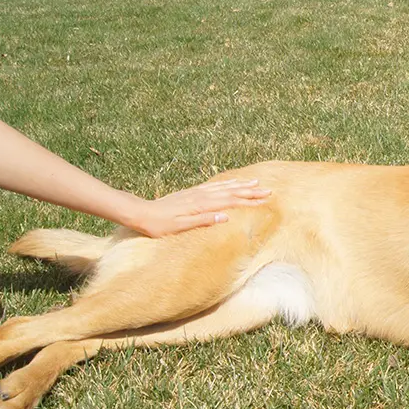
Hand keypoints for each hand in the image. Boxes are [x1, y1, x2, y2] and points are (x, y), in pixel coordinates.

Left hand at [121, 178, 271, 236]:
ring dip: (240, 185)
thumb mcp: (180, 226)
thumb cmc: (159, 224)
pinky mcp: (191, 193)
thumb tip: (225, 217)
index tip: (265, 200)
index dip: (249, 201)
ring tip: (255, 183)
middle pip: (231, 192)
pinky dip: (226, 183)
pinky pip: (213, 186)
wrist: (140, 212)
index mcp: (201, 205)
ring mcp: (196, 193)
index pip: (230, 201)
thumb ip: (203, 220)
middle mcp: (201, 196)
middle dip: (250, 192)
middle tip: (268, 190)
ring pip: (224, 187)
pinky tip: (231, 182)